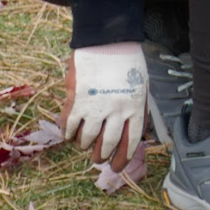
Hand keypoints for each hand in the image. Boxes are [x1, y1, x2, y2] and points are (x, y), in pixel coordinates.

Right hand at [63, 42, 147, 170]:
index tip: (116, 168)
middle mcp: (117, 110)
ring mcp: (96, 106)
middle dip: (101, 156)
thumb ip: (137, 110)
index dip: (123, 158)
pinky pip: (69, 125)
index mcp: (136, 107)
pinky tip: (69, 135)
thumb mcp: (141, 87)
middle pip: (108, 144)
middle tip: (97, 159)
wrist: (108, 41)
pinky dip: (68, 133)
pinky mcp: (77, 99)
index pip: (131, 142)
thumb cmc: (128, 63)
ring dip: (84, 145)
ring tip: (83, 144)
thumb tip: (135, 135)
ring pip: (87, 138)